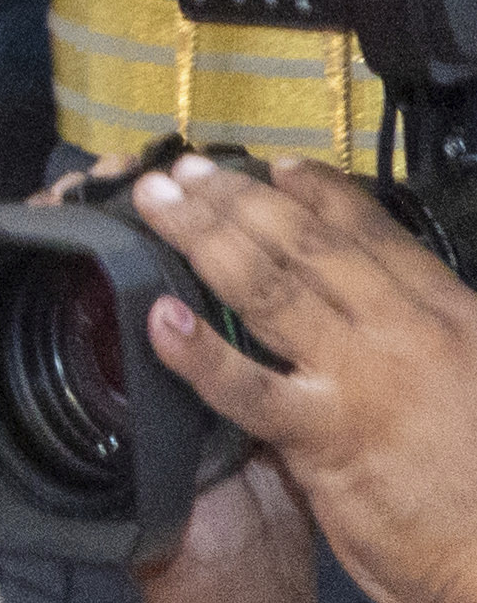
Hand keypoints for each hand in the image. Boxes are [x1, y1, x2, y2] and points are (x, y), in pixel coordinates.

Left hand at [133, 149, 476, 602]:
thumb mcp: (476, 382)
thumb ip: (427, 342)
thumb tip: (381, 310)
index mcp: (449, 314)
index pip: (372, 232)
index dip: (316, 192)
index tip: (270, 166)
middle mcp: (405, 331)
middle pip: (305, 244)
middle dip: (236, 199)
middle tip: (183, 171)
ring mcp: (363, 378)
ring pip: (268, 289)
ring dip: (203, 236)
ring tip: (157, 205)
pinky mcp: (329, 436)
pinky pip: (249, 388)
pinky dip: (198, 352)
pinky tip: (158, 319)